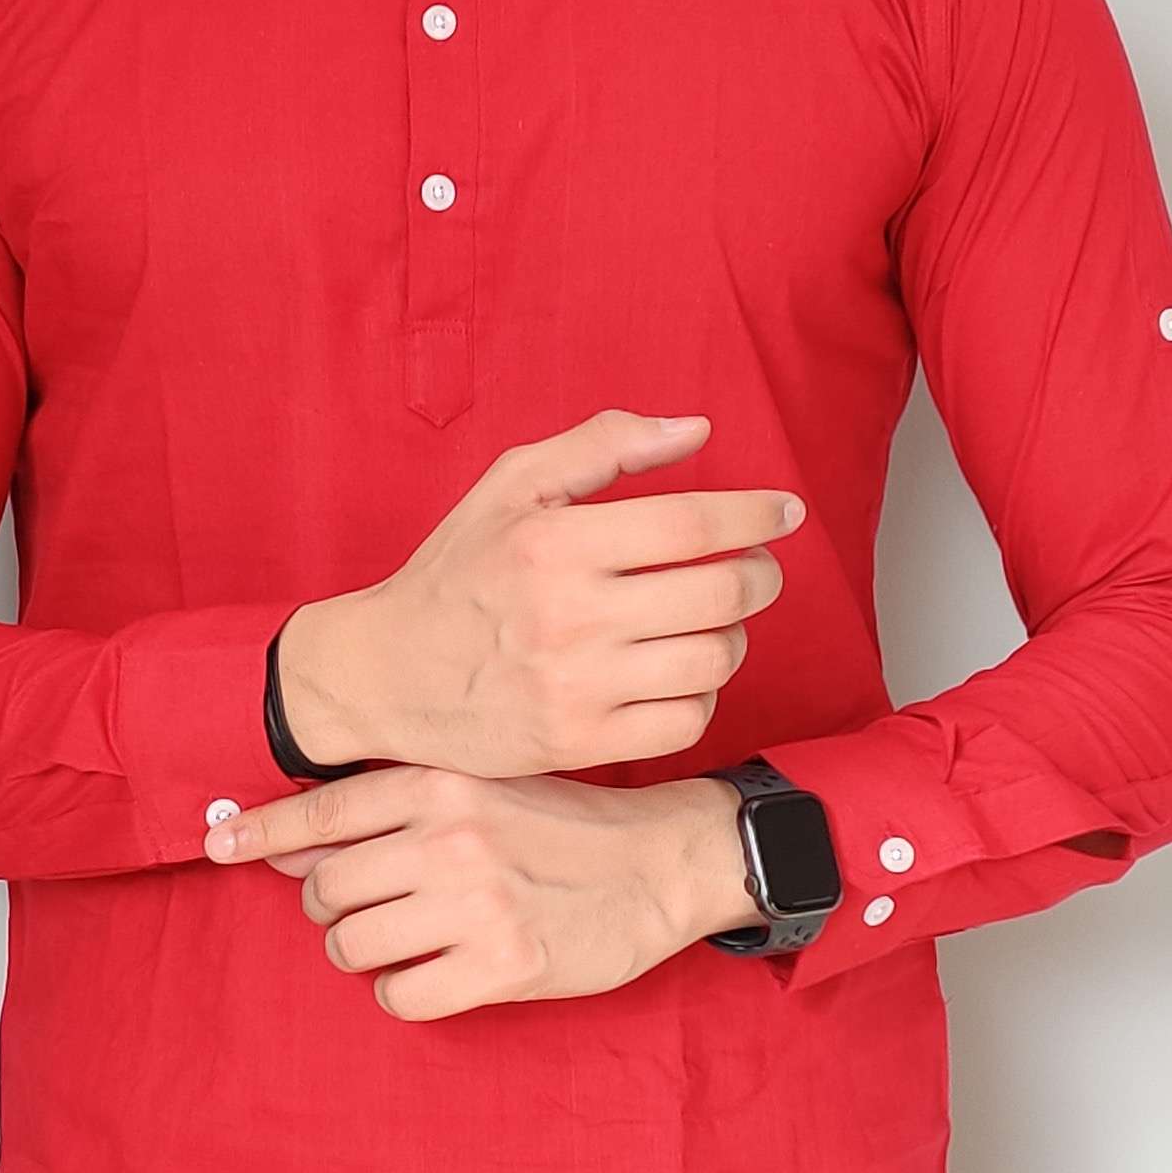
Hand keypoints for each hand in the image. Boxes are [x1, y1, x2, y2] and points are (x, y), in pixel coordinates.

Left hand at [202, 764, 756, 1020]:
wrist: (662, 864)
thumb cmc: (560, 827)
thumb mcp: (477, 790)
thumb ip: (383, 809)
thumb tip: (280, 840)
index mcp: (441, 784)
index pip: (320, 812)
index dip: (256, 833)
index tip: (215, 846)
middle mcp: (451, 838)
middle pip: (324, 890)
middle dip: (334, 909)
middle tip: (377, 909)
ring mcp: (476, 904)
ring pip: (351, 947)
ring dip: (363, 954)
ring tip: (407, 942)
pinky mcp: (504, 966)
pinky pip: (400, 996)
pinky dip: (404, 992)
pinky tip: (436, 974)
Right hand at [274, 410, 802, 779]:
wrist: (387, 675)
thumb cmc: (456, 573)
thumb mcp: (509, 486)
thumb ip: (602, 445)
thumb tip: (695, 430)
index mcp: (553, 542)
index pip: (692, 525)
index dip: (755, 515)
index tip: (785, 511)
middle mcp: (568, 615)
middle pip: (719, 594)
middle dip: (759, 575)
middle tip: (754, 569)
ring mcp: (576, 686)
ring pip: (713, 660)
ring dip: (732, 635)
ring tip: (710, 621)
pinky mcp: (579, 742)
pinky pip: (686, 720)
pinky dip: (702, 694)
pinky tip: (679, 673)